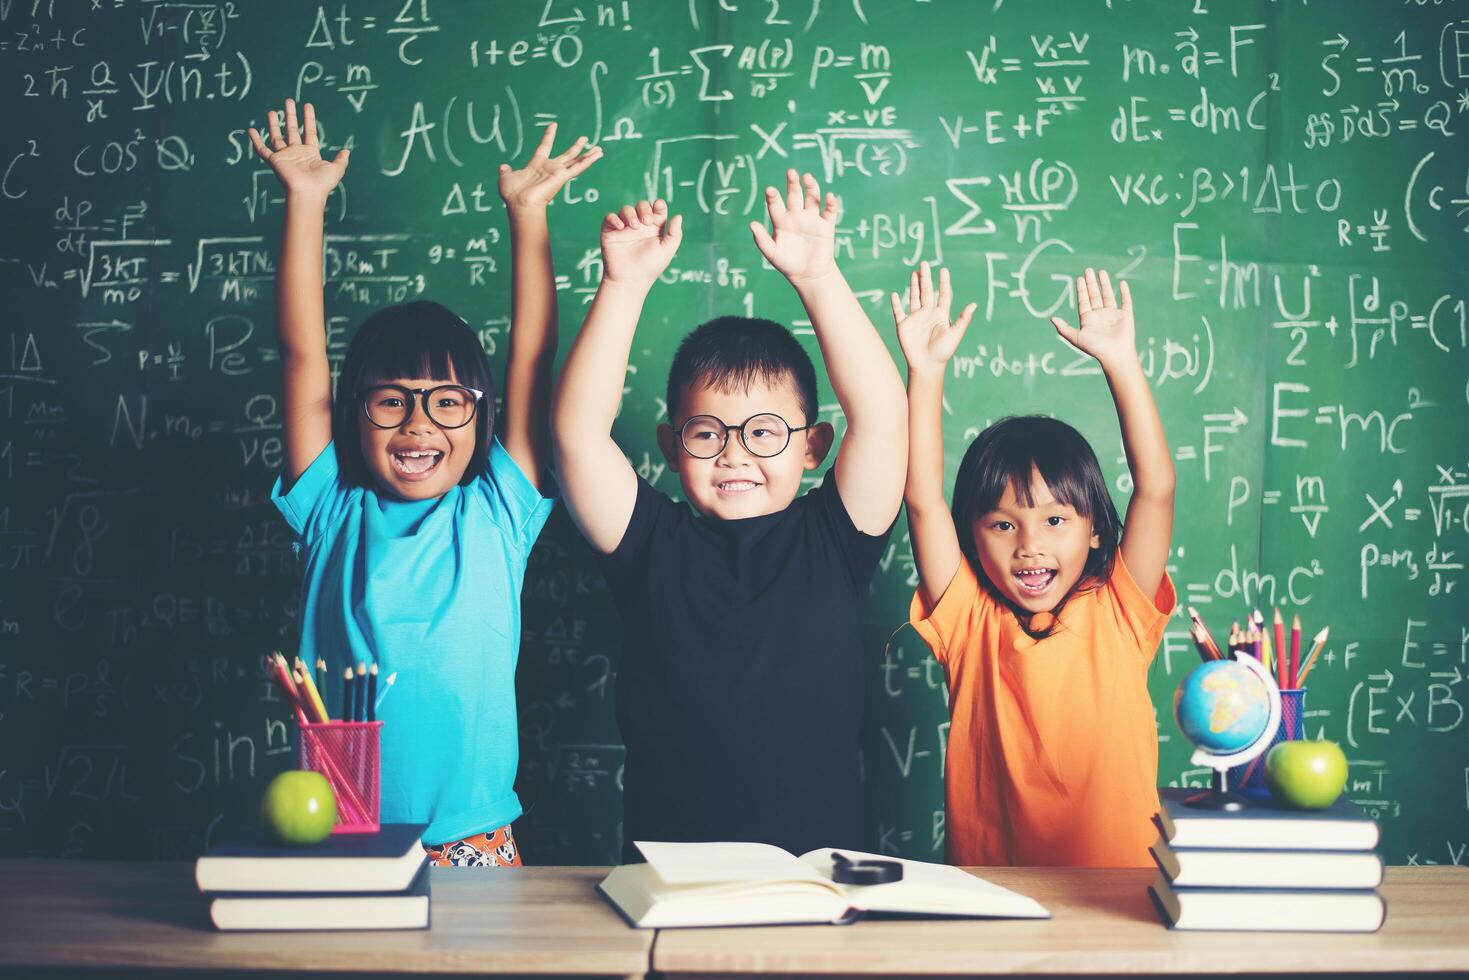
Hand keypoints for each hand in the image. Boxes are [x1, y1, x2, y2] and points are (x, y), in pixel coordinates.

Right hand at [248, 99, 347, 198]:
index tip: (307, 105)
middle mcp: (297, 153)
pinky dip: (256, 140)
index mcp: (311, 154)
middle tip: (289, 101)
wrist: (308, 192)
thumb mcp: (336, 169)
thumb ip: (341, 160)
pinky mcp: (274, 161)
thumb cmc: (322, 183)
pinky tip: (251, 130)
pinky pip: (262, 149)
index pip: (309, 132)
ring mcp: (285, 157)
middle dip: (291, 115)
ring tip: (272, 111)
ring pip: (277, 136)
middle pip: (292, 130)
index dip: (309, 119)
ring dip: (274, 124)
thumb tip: (347, 151)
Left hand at [497, 122, 601, 208]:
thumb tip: (503, 166)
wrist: (520, 204)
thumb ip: (506, 170)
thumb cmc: (512, 194)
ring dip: (588, 155)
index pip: (544, 147)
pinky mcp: (563, 177)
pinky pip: (579, 167)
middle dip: (576, 147)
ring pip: (576, 161)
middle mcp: (549, 168)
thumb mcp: (505, 177)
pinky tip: (598, 155)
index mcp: (536, 165)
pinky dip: (589, 161)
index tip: (553, 125)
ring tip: (599, 149)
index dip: (549, 136)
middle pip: (566, 155)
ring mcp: (557, 173)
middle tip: (584, 138)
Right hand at [601, 199, 682, 285]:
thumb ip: (674, 234)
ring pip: (626, 209)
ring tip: (634, 226)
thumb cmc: (650, 267)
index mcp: (654, 227)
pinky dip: (614, 218)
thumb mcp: (667, 250)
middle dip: (644, 209)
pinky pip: (609, 218)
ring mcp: (624, 227)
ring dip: (630, 214)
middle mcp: (639, 225)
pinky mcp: (610, 232)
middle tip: (646, 221)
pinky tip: (621, 227)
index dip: (658, 205)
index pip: (657, 209)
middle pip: (641, 206)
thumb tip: (678, 216)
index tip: (659, 206)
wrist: (631, 280)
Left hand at [749, 169, 839, 284]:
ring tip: (807, 177)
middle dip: (792, 183)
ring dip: (811, 187)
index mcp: (781, 221)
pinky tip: (829, 196)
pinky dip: (831, 203)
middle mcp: (796, 216)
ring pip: (812, 198)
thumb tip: (751, 224)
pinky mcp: (826, 225)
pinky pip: (829, 211)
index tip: (770, 190)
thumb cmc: (788, 264)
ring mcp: (812, 218)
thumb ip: (761, 240)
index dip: (773, 196)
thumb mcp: (772, 253)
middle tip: (791, 172)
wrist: (808, 276)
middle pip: (794, 195)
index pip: (776, 204)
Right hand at [892, 262, 976, 372]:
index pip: (943, 295)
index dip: (943, 282)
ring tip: (914, 272)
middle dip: (926, 278)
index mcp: (941, 315)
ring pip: (914, 298)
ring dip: (914, 285)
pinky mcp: (904, 326)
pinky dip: (896, 304)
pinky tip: (895, 295)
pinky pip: (898, 312)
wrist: (927, 366)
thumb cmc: (943, 352)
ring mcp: (915, 319)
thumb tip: (974, 305)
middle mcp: (928, 314)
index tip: (943, 269)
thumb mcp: (955, 334)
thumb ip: (963, 319)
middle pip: (927, 292)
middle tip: (924, 263)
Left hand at [1050, 268, 1136, 368]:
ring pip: (1108, 295)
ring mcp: (1113, 315)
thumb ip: (1063, 328)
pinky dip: (1124, 292)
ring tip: (1101, 272)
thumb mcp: (1076, 337)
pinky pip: (1126, 301)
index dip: (1081, 290)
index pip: (1083, 301)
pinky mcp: (1126, 316)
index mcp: (1088, 320)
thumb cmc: (1095, 348)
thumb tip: (1051, 318)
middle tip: (1088, 270)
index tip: (1079, 278)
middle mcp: (1100, 316)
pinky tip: (1122, 283)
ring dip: (1104, 284)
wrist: (1115, 354)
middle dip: (1091, 283)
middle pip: (1094, 295)